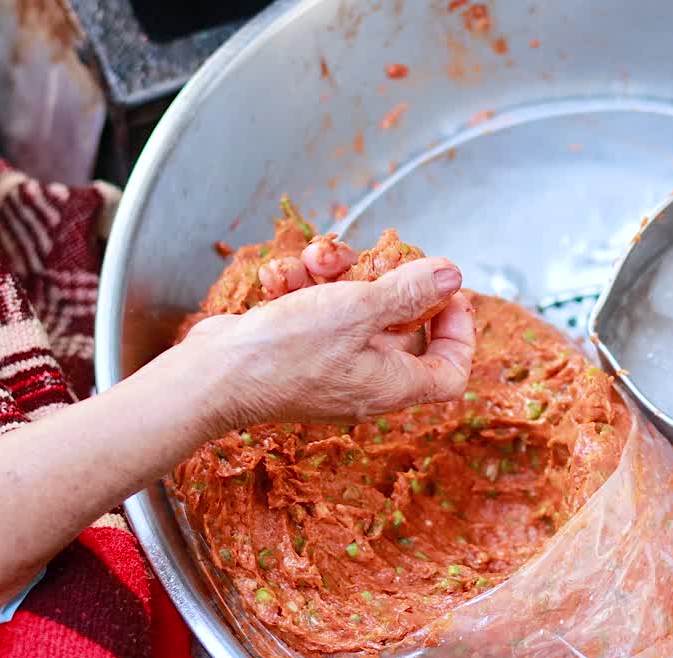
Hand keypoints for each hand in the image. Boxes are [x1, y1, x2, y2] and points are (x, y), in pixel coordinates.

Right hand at [180, 250, 474, 429]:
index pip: (449, 372)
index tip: (449, 296)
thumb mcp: (358, 310)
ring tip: (311, 262)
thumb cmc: (286, 353)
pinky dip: (300, 287)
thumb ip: (409, 291)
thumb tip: (451, 277)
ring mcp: (328, 365)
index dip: (458, 333)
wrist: (213, 375)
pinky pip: (313, 311)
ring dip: (332, 274)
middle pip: (398, 326)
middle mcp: (364, 379)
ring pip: (350, 308)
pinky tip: (280, 279)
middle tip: (370, 259)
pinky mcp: (295, 349)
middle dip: (380, 281)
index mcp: (391, 384)